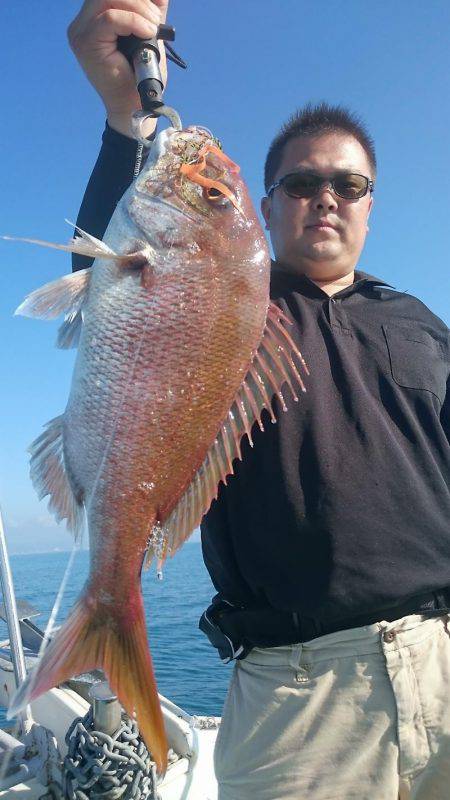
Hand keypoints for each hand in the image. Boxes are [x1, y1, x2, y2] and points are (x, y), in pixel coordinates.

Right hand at [68, 1, 169, 136]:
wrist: (134, 105)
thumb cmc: (140, 74)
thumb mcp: (149, 34)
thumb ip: (149, 11)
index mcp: (94, 18)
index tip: (155, 9)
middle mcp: (82, 23)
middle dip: (139, 1)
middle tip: (156, 20)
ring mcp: (81, 32)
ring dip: (139, 10)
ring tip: (152, 29)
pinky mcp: (85, 42)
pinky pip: (110, 17)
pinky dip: (133, 21)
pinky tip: (147, 32)